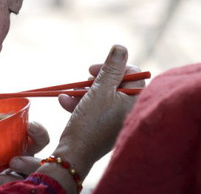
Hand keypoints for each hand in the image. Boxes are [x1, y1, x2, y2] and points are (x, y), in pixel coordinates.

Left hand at [0, 121, 48, 192]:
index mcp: (24, 149)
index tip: (30, 127)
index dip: (39, 133)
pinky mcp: (1, 192)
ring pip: (13, 184)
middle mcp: (24, 168)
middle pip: (33, 167)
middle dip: (26, 164)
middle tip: (13, 160)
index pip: (41, 140)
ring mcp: (14, 183)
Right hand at [53, 44, 143, 177]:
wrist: (75, 153)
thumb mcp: (100, 89)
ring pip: (102, 96)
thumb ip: (112, 67)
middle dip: (95, 80)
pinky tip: (64, 102)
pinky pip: (95, 108)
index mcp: (136, 101)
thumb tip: (121, 47)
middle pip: (117, 84)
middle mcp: (130, 110)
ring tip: (69, 93)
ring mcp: (117, 119)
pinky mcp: (104, 127)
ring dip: (83, 92)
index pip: (135, 74)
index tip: (95, 69)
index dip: (115, 67)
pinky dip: (81, 104)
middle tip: (84, 80)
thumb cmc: (91, 120)